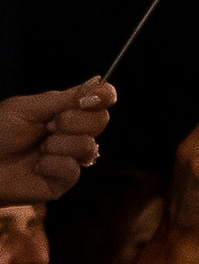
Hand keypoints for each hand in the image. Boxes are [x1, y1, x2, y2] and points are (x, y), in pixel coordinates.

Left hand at [0, 78, 114, 206]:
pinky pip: (73, 169)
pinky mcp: (63, 181)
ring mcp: (69, 158)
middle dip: (74, 120)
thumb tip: (98, 81)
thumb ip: (65, 99)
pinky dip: (52, 164)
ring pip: (88, 146)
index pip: (97, 101)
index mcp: (63, 112)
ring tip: (38, 148)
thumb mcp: (29, 107)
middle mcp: (70, 134)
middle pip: (99, 121)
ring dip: (59, 144)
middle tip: (48, 125)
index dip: (104, 96)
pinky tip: (36, 167)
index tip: (97, 96)